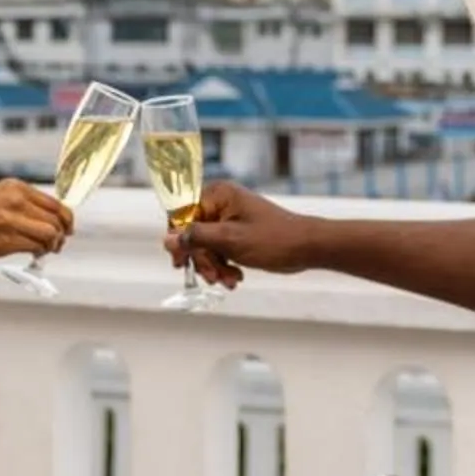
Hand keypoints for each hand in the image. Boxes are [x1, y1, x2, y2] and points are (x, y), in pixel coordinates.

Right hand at [0, 178, 72, 271]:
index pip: (54, 202)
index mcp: (13, 186)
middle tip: (56, 245)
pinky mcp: (6, 239)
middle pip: (56, 218)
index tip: (67, 229)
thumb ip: (22, 205)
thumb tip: (53, 219)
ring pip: (50, 232)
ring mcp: (10, 218)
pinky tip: (34, 254)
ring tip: (45, 250)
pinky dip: (39, 252)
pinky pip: (36, 246)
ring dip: (52, 245)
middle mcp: (14, 198)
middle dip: (61, 234)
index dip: (66, 218)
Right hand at [165, 182, 317, 290]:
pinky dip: (225, 266)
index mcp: (218, 194)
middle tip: (212, 278)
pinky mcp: (238, 233)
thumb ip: (196, 238)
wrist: (307, 248)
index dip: (179, 240)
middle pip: (193, 233)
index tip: (180, 263)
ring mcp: (230, 218)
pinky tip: (235, 278)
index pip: (182, 214)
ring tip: (229, 280)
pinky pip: (220, 250)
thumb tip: (167, 238)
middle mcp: (222, 202)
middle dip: (203, 260)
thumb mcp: (230, 240)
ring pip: (206, 246)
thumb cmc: (273, 239)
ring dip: (215, 267)